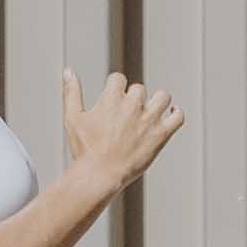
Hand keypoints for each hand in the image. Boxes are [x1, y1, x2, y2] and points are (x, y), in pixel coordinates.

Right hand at [59, 71, 188, 198]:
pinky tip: (170, 114)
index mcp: (111, 98)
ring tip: (149, 112)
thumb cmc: (85, 149)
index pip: (118, 78)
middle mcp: (132, 105)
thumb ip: (71, 92)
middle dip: (133, 99)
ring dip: (156, 101)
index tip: (112, 99)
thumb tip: (68, 71)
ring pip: (162, 97)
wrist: (100, 175)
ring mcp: (149, 119)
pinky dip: (176, 113)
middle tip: (125, 116)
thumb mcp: (73, 118)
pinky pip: (178, 117)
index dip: (114, 87)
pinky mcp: (161, 134)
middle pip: (139, 89)